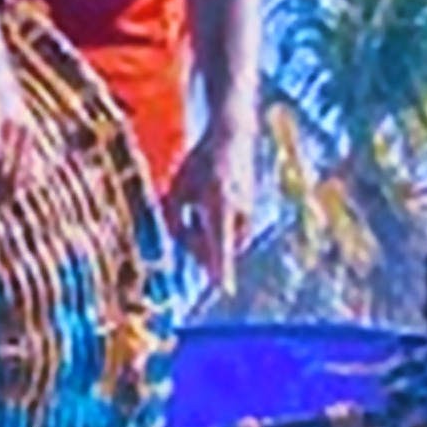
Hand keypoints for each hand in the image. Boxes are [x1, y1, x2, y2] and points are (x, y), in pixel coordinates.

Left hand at [174, 113, 262, 286]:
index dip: (221, 268)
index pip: (219, 244)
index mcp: (218, 204)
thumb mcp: (177, 188)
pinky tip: (209, 205)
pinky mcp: (251, 212)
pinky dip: (217, 227)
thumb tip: (182, 246)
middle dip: (198, 245)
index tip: (223, 288)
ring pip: (225, 241)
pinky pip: (232, 232)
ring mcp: (248, 212)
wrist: (233, 138)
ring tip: (198, 207)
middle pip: (217, 247)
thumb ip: (175, 219)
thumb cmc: (201, 163)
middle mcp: (238, 211)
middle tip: (185, 222)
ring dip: (207, 236)